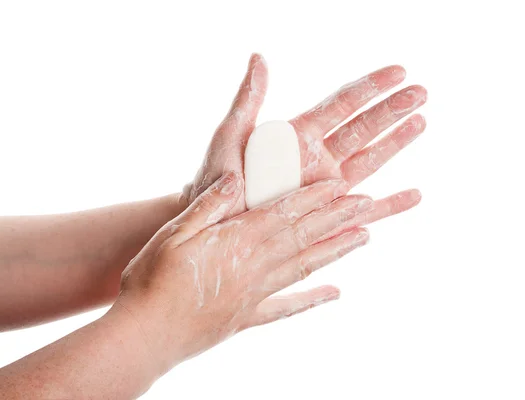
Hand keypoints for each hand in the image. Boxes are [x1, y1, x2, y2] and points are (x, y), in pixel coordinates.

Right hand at [117, 171, 371, 371]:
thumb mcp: (172, 234)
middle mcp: (254, 267)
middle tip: (368, 204)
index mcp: (235, 242)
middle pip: (303, 236)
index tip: (341, 186)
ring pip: (305, 266)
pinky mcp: (246, 317)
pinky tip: (334, 294)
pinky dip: (312, 299)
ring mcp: (254, 294)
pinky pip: (287, 307)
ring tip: (363, 237)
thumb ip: (208, 207)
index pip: (284, 212)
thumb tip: (237, 180)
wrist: (143, 336)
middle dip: (337, 217)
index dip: (314, 197)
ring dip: (335, 250)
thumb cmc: (151, 281)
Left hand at [182, 54, 426, 223]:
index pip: (342, 104)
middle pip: (363, 128)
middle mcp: (318, 159)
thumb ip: (249, 99)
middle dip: (392, 110)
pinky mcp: (329, 216)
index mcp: (299, 136)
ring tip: (422, 122)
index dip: (371, 88)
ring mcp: (326, 187)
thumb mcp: (230, 135)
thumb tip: (259, 58)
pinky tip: (415, 196)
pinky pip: (367, 211)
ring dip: (397, 142)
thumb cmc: (218, 180)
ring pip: (371, 160)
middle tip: (421, 92)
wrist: (214, 223)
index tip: (399, 71)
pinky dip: (392, 206)